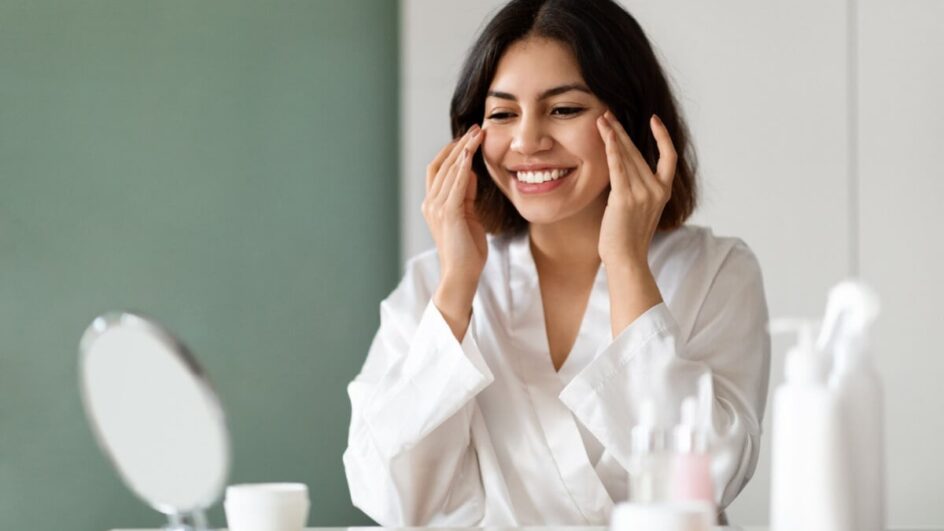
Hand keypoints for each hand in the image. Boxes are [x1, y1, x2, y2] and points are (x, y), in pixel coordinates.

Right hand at [422, 125, 486, 338]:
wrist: (462, 275)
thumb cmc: (467, 250)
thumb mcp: (468, 215)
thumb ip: (467, 195)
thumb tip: (471, 173)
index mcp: (433, 204)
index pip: (439, 168)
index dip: (452, 150)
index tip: (469, 136)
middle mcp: (431, 203)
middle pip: (442, 164)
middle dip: (459, 144)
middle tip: (476, 128)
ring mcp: (437, 208)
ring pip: (449, 170)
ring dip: (463, 150)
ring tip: (477, 134)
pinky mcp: (448, 214)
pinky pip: (456, 184)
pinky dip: (463, 167)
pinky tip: (471, 154)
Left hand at [596, 111, 676, 269]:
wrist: (626, 259)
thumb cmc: (627, 238)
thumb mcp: (639, 210)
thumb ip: (637, 190)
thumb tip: (623, 173)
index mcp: (663, 192)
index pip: (670, 157)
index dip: (663, 137)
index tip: (654, 120)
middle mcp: (657, 190)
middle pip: (640, 152)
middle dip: (622, 131)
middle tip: (608, 115)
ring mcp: (643, 194)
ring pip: (627, 156)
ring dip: (613, 135)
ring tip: (601, 120)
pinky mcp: (626, 198)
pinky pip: (619, 167)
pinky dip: (613, 150)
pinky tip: (607, 136)